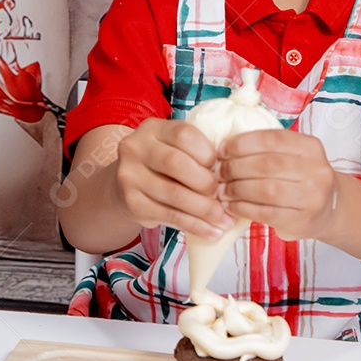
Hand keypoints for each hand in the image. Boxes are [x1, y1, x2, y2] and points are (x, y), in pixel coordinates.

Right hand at [117, 118, 233, 238]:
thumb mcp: (174, 148)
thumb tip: (232, 175)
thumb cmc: (163, 165)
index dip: (207, 152)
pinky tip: (212, 232)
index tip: (220, 167)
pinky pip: (170, 216)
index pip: (184, 135)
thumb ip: (195, 153)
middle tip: (223, 195)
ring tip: (225, 220)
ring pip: (175, 194)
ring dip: (205, 210)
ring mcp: (130, 177)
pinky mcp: (133, 204)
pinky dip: (195, 226)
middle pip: (176, 163)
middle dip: (206, 182)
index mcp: (152, 128)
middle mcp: (135, 148)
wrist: (127, 186)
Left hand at [218, 128, 335, 240]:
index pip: (272, 139)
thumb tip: (225, 146)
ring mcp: (312, 197)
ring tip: (222, 190)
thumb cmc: (301, 178)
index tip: (222, 150)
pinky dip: (243, 208)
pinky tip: (231, 206)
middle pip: (267, 165)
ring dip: (237, 190)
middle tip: (219, 172)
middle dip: (236, 168)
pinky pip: (266, 213)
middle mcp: (316, 170)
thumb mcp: (294, 155)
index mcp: (311, 146)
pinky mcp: (302, 220)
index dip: (242, 143)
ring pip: (266, 190)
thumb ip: (268, 148)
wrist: (329, 209)